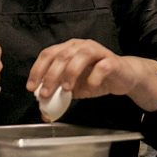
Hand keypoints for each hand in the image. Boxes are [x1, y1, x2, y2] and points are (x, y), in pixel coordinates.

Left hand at [27, 38, 156, 111]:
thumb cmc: (97, 79)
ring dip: (70, 73)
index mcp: (68, 49)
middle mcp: (81, 46)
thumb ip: (59, 95)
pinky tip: (89, 89)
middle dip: (50, 76)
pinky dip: (93, 79)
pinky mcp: (112, 60)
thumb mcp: (74, 88)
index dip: (38, 70)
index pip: (48, 54)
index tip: (32, 87)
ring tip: (66, 90)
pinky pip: (101, 67)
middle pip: (61, 55)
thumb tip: (43, 111)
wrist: (124, 77)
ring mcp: (97, 51)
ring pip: (79, 56)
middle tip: (46, 94)